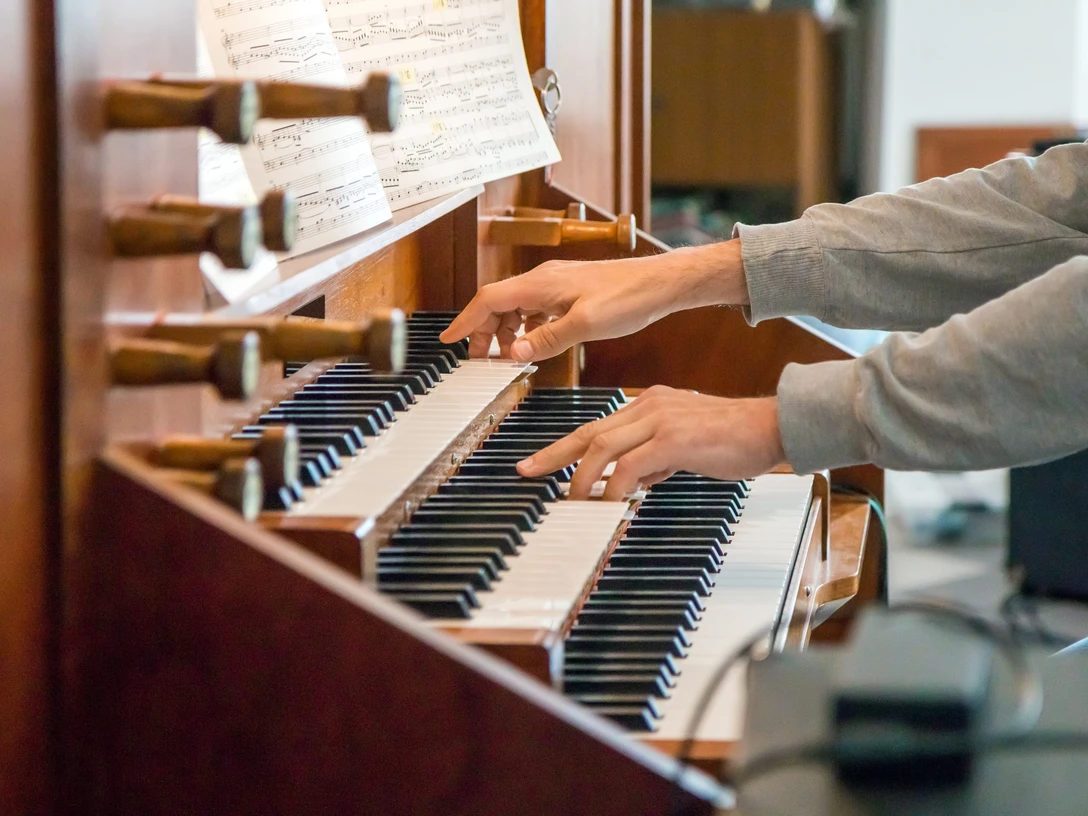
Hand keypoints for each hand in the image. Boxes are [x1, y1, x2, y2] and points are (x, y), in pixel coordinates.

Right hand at [438, 240, 748, 360]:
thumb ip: (547, 339)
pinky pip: (535, 309)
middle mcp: (544, 280)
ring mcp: (556, 284)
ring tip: (505, 357)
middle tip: (478, 360)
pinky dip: (526, 327)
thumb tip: (513, 352)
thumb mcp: (585, 325)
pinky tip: (533, 344)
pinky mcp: (569, 291)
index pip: (488, 299)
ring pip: (516, 306)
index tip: (449, 340)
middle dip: (483, 331)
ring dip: (505, 331)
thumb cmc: (628, 298)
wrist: (660, 284)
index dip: (465, 321)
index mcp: (540, 284)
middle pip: (497, 303)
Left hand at [516, 386, 785, 499]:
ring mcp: (660, 419)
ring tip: (573, 502)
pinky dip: (615, 487)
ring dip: (582, 478)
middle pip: (589, 431)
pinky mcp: (674, 438)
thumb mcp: (686, 447)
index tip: (541, 462)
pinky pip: (631, 465)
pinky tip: (612, 504)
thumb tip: (634, 482)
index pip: (598, 426)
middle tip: (528, 472)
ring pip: (602, 446)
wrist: (773, 426)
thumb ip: (656, 460)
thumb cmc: (736, 438)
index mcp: (650, 403)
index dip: (565, 446)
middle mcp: (649, 404)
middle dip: (554, 455)